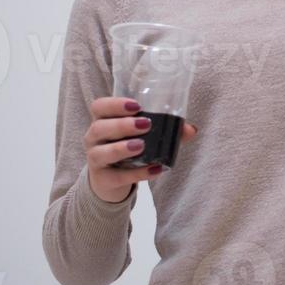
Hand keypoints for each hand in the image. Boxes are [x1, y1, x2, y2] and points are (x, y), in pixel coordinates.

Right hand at [82, 97, 197, 203]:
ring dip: (121, 148)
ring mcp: (95, 160)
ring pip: (100, 153)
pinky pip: (116, 177)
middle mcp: (94, 138)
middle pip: (98, 127)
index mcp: (103, 120)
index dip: (114, 104)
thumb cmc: (127, 146)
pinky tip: (155, 169)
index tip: (136, 105)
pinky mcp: (103, 180)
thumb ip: (167, 129)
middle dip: (122, 125)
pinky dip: (136, 174)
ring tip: (141, 146)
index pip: (99, 106)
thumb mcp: (143, 135)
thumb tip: (191, 129)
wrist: (111, 179)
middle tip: (145, 124)